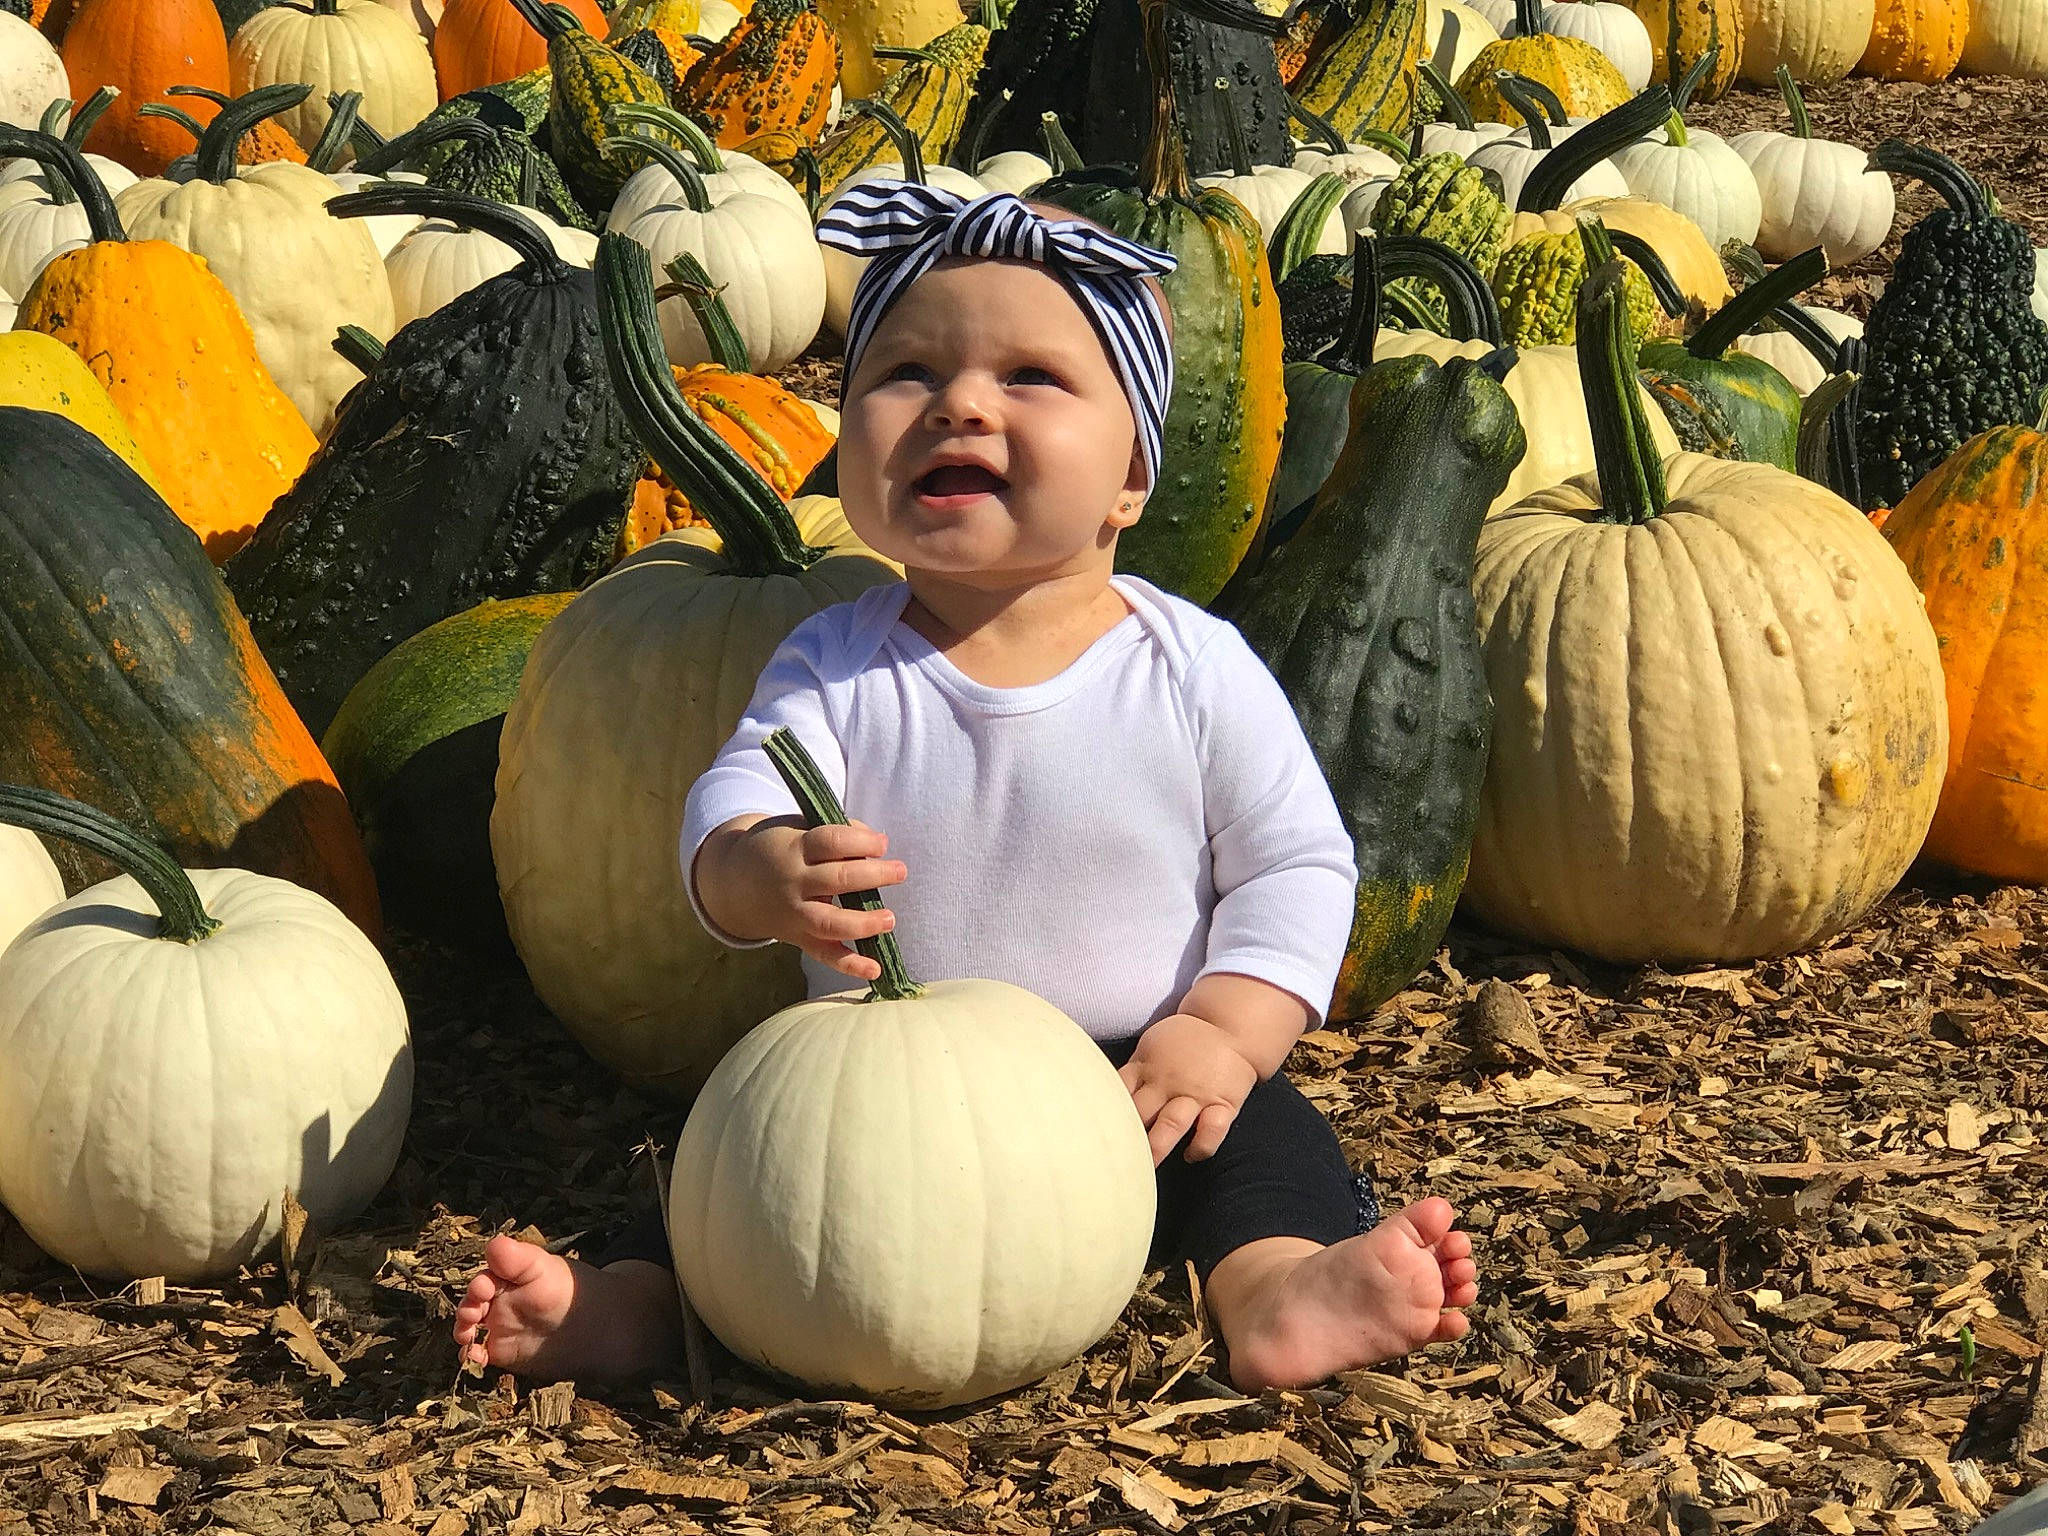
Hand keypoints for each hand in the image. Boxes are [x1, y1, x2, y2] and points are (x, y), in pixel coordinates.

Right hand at [702, 817, 906, 981]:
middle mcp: (793, 883)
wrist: (733, 884)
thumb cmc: (777, 850)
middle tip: (900, 871)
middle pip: (837, 880)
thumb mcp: (796, 829)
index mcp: (794, 848)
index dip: (861, 841)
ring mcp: (795, 915)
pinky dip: (850, 965)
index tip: (882, 844)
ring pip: (830, 922)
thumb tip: (876, 843)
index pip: (831, 841)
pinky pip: (825, 954)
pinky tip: (874, 970)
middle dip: (874, 875)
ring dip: (864, 922)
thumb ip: (835, 832)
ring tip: (890, 918)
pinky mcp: (798, 938)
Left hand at [1118, 1013, 1258, 1165]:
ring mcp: (1195, 1094)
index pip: (1118, 1091)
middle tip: (1115, 1161)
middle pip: (1140, 1112)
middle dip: (1127, 1136)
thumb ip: (1132, 1073)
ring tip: (1147, 1168)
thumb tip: (1105, 1097)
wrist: (1230, 1027)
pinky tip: (1190, 1156)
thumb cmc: (1184, 1042)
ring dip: (1158, 1146)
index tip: (1094, 1135)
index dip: (1104, 1113)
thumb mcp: (1150, 1046)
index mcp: (1145, 1067)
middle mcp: (1167, 1082)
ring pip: (1172, 1123)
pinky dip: (1202, 1146)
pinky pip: (1213, 1129)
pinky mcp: (1223, 1103)